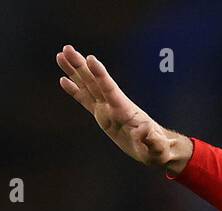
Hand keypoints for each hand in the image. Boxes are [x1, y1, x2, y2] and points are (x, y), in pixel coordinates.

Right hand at [56, 44, 192, 173]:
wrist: (159, 150)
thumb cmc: (160, 150)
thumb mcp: (158, 149)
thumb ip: (152, 141)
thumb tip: (145, 132)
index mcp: (126, 112)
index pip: (111, 90)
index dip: (100, 75)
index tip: (90, 59)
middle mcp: (114, 106)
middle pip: (95, 83)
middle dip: (81, 67)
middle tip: (67, 49)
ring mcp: (108, 110)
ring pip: (88, 87)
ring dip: (74, 72)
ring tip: (61, 55)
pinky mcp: (103, 117)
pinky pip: (86, 101)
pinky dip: (75, 91)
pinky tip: (63, 80)